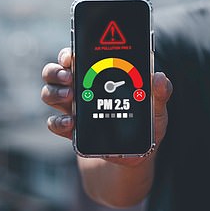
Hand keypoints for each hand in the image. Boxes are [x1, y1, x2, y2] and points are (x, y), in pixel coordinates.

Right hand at [41, 47, 171, 165]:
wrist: (133, 157)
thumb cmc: (145, 126)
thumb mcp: (156, 109)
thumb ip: (160, 93)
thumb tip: (159, 77)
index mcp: (97, 76)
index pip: (76, 57)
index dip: (68, 53)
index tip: (72, 55)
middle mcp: (79, 88)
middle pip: (54, 71)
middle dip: (56, 71)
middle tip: (69, 77)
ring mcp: (71, 108)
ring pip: (48, 92)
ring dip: (54, 92)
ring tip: (70, 97)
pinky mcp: (70, 129)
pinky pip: (53, 122)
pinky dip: (58, 122)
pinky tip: (70, 123)